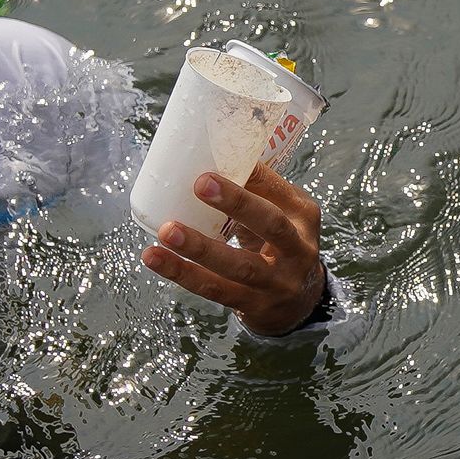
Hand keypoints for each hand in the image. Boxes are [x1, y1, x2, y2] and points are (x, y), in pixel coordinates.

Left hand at [142, 161, 327, 336]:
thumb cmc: (279, 244)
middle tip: (199, 184)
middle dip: (237, 204)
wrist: (298, 303)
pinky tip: (156, 258)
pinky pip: (215, 289)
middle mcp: (298, 250)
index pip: (279, 191)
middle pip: (271, 225)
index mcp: (303, 217)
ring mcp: (277, 282)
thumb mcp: (281, 214)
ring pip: (239, 266)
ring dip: (199, 248)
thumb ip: (255, 190)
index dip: (251, 176)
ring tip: (166, 231)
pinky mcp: (253, 304)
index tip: (218, 162)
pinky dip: (183, 273)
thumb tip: (210, 154)